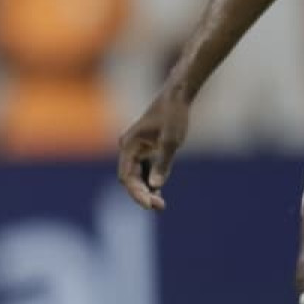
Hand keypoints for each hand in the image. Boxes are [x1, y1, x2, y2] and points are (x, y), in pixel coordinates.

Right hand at [116, 89, 190, 210]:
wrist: (177, 97)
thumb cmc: (173, 116)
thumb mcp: (171, 141)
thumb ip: (162, 164)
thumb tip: (155, 186)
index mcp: (129, 145)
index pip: (127, 176)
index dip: (137, 192)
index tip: (149, 205)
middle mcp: (129, 149)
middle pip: (130, 179)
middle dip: (142, 194)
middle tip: (160, 207)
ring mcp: (136, 150)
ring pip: (137, 176)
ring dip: (146, 190)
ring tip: (161, 204)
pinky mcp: (145, 150)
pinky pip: (144, 171)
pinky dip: (151, 182)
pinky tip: (160, 193)